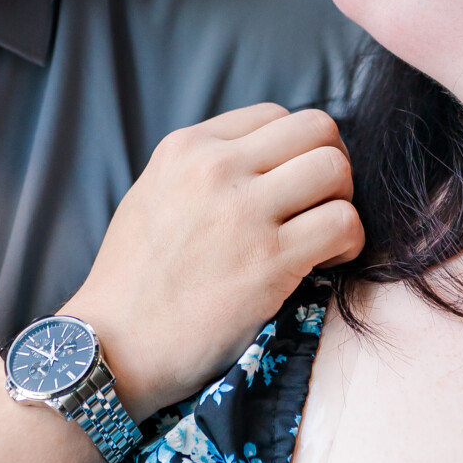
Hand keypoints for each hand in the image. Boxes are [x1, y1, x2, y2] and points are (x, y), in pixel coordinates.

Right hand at [64, 104, 361, 419]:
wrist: (114, 346)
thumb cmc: (134, 282)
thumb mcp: (153, 196)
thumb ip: (202, 169)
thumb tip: (264, 162)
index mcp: (186, 147)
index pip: (274, 115)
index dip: (295, 150)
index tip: (290, 187)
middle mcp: (215, 168)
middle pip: (316, 129)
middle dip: (331, 165)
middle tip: (319, 205)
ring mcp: (244, 212)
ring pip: (335, 168)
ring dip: (342, 201)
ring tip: (323, 236)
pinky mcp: (270, 260)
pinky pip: (342, 222)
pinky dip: (348, 242)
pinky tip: (326, 262)